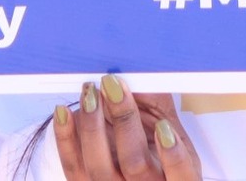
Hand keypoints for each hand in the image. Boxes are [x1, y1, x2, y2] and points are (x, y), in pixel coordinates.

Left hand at [52, 76, 200, 180]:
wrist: (130, 170)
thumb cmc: (155, 145)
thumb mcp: (171, 128)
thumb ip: (158, 103)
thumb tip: (137, 75)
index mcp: (175, 178)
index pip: (180, 174)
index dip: (173, 154)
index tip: (163, 125)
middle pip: (135, 165)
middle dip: (124, 122)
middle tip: (114, 86)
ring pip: (99, 168)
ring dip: (93, 125)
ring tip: (91, 94)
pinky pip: (72, 167)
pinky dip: (66, 137)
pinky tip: (65, 112)